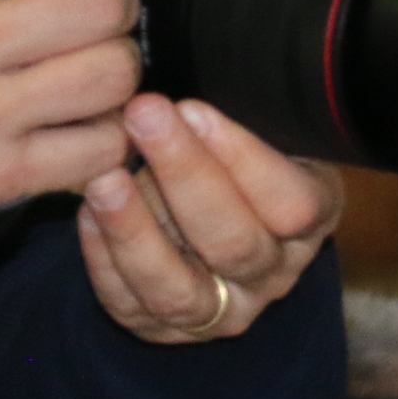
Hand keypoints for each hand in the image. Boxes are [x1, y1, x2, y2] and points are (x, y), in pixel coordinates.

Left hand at [76, 93, 344, 342]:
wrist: (213, 220)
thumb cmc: (237, 157)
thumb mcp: (264, 130)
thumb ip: (245, 112)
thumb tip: (197, 69)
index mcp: (311, 219)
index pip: (292, 203)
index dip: (244, 159)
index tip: (194, 107)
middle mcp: (272, 274)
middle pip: (234, 242)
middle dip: (183, 174)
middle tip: (142, 114)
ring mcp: (219, 311)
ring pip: (178, 289)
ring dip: (136, 230)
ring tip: (103, 178)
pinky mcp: (164, 330)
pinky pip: (130, 305)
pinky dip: (103, 258)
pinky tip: (86, 211)